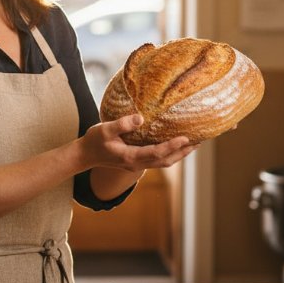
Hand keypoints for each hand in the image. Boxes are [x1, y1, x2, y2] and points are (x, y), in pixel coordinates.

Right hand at [79, 113, 197, 171]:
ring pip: (163, 162)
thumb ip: (122, 124)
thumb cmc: (94, 141)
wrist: (85, 155)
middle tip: (198, 141)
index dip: (172, 146)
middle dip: (182, 152)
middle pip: (165, 161)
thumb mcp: (104, 129)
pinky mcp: (137, 161)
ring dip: (178, 154)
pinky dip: (169, 153)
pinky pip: (158, 160)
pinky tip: (175, 145)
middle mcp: (137, 164)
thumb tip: (140, 118)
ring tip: (192, 144)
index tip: (185, 138)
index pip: (156, 153)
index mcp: (130, 157)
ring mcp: (137, 164)